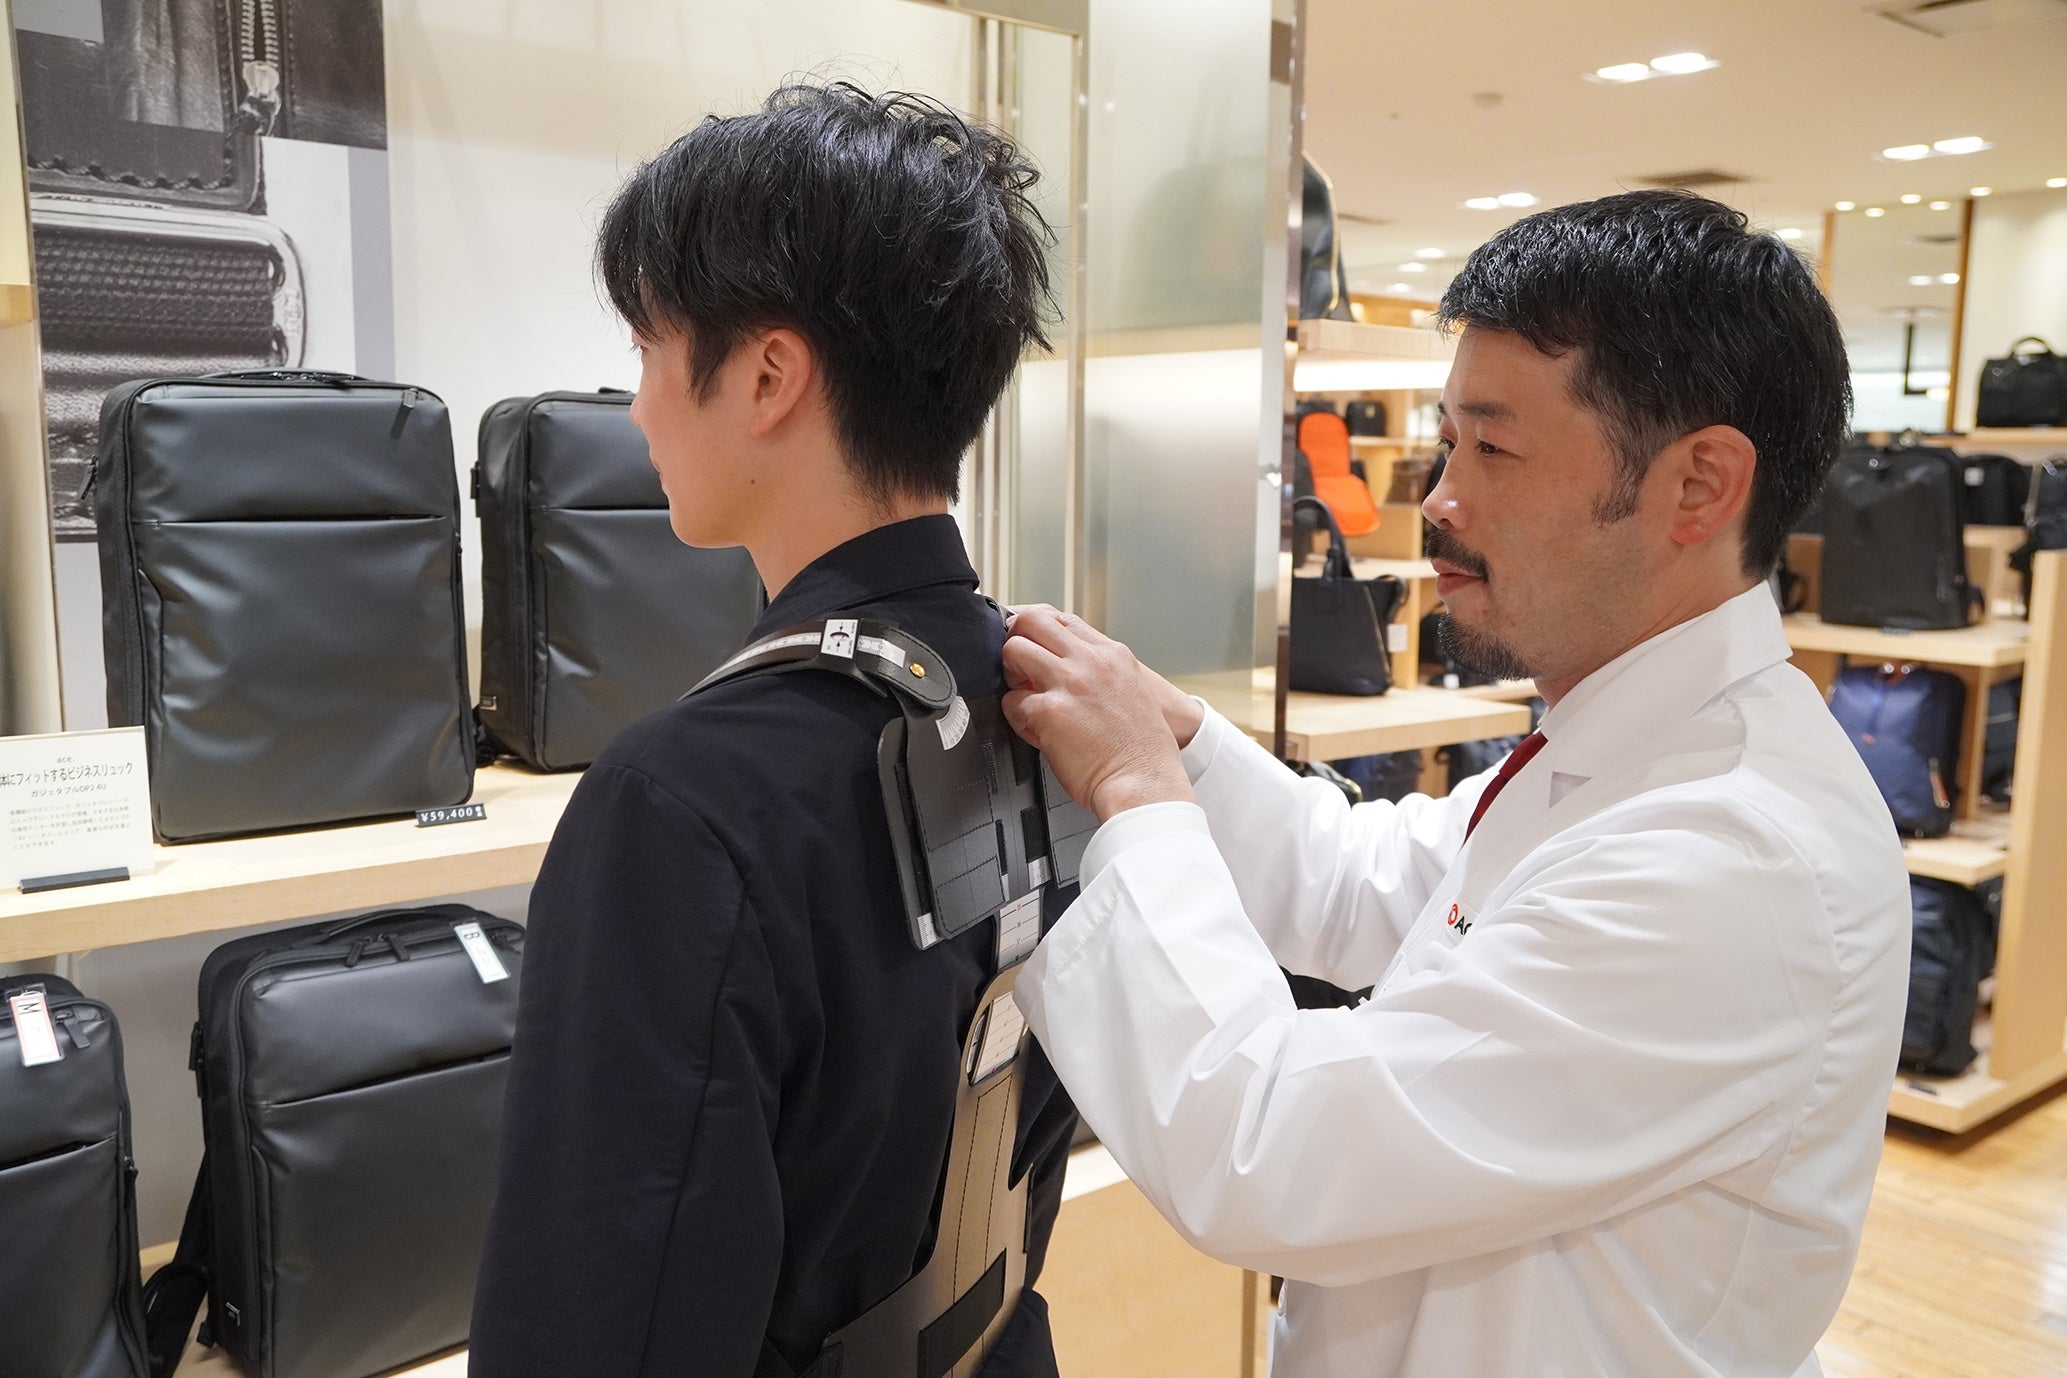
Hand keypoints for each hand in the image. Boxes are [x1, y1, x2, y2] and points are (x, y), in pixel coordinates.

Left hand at [1002, 606, 1195, 821]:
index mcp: (1113, 656)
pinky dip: (1017, 718)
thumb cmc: (1141, 751)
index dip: (1039, 630)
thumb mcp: (1133, 692)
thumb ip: (1103, 673)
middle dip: (1017, 641)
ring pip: (1014, 650)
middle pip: (1033, 621)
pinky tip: (1034, 731)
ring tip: (1024, 695)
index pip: (1063, 619)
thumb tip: (1071, 668)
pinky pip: (1012, 702)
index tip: (1031, 643)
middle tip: (1019, 668)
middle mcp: (1090, 662)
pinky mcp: (1050, 711)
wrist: (1145, 783)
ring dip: (1010, 674)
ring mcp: (1069, 683)